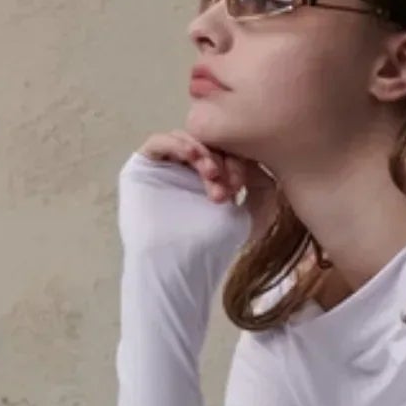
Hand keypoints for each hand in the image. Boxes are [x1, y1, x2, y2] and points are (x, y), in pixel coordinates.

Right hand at [137, 130, 278, 244]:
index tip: (242, 184)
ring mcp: (165, 167)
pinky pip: (159, 142)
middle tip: (228, 181)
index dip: (236, 160)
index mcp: (210, 179)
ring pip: (185, 140)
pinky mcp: (142, 167)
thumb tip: (263, 163)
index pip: (225, 153)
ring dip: (202, 152)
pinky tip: (193, 156)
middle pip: (206, 144)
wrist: (177, 266)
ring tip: (211, 173)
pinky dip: (177, 144)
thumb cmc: (209, 248)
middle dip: (220, 158)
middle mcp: (187, 170)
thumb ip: (259, 188)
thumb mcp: (246, 215)